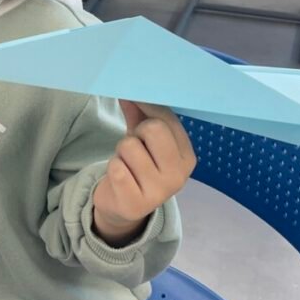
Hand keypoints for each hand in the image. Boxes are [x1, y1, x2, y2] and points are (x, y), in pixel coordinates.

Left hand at [92, 101, 195, 246]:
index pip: (168, 119)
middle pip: (153, 129)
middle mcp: (179, 176)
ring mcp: (159, 192)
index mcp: (186, 157)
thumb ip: (140, 115)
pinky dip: (113, 168)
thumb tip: (130, 92)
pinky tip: (119, 179)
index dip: (147, 108)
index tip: (135, 106)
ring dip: (121, 153)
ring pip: (129, 146)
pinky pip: (116, 168)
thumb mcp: (142, 139)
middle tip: (134, 148)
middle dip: (136, 133)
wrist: (122, 207)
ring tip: (126, 165)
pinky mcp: (135, 204)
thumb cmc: (136, 166)